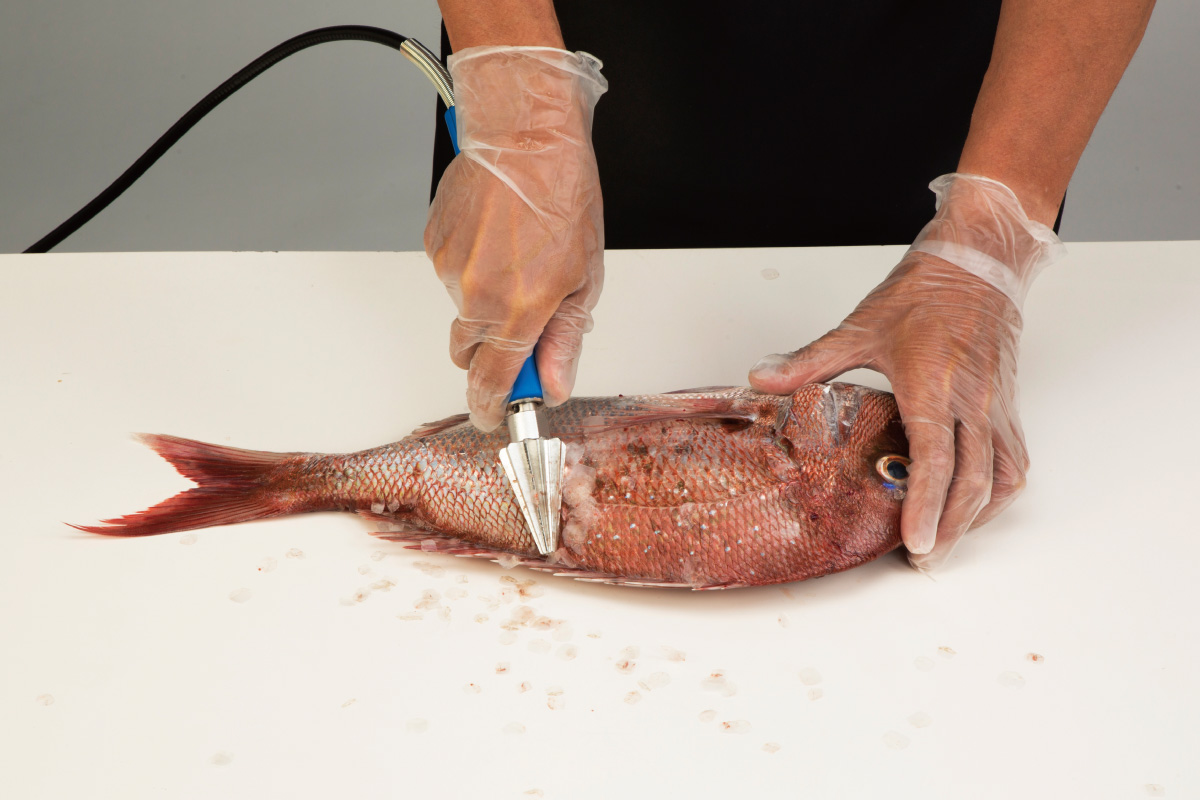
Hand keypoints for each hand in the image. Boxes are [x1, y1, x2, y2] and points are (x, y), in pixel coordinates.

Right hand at [424, 47, 607, 430]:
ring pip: (462, 309)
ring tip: (518, 253)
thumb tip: (553, 384)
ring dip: (486, 299)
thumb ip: (564, 340)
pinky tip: (497, 236)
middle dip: (493, 349)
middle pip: (469, 352)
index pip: (491, 382)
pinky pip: (451, 274)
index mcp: (517, 311)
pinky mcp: (433, 244)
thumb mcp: (583, 278)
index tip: (494, 417)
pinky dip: (472, 266)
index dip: (491, 408)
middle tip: (525, 317)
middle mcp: (475, 296)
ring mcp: (449, 270)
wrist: (526, 136)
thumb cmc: (562, 195)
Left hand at [749, 174, 1063, 568]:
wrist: (978, 262)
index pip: (935, 458)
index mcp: (934, 385)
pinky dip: (997, 490)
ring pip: (1002, 476)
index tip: (917, 543)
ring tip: (947, 541)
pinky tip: (975, 504)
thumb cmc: (925, 292)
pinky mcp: (1008, 405)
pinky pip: (1014, 459)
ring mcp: (996, 406)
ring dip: (978, 516)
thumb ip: (809, 361)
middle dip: (952, 528)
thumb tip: (762, 377)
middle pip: (973, 480)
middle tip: (925, 559)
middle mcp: (973, 402)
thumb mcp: (859, 327)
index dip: (928, 505)